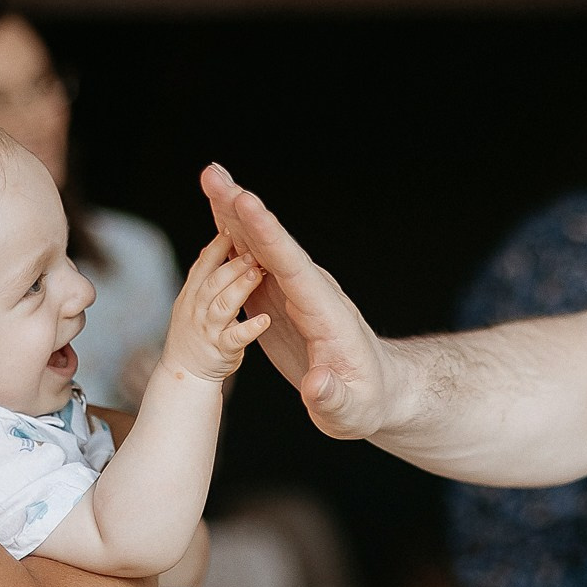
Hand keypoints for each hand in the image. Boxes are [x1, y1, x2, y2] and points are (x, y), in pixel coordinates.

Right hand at [160, 233, 269, 384]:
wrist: (185, 375)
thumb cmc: (197, 332)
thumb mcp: (195, 300)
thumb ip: (207, 276)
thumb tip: (217, 243)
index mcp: (192, 294)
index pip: (204, 264)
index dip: (218, 246)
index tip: (233, 226)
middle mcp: (196, 310)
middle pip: (214, 281)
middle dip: (232, 264)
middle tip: (254, 249)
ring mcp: (208, 330)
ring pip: (223, 305)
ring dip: (240, 288)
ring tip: (257, 274)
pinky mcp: (222, 351)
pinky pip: (236, 338)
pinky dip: (250, 328)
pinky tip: (265, 321)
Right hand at [200, 163, 398, 438]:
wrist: (376, 391)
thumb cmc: (365, 402)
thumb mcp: (351, 411)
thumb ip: (332, 397)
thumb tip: (315, 385)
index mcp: (324, 312)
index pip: (293, 268)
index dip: (267, 236)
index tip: (247, 204)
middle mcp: (309, 292)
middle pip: (272, 244)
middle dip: (243, 211)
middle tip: (213, 175)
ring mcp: (294, 291)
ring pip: (260, 246)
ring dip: (233, 214)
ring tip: (210, 179)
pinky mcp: (281, 298)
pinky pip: (253, 261)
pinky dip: (233, 237)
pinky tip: (217, 214)